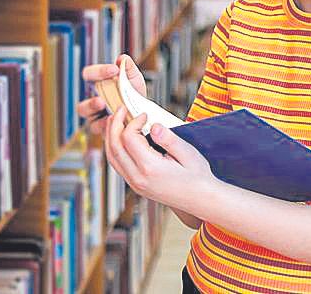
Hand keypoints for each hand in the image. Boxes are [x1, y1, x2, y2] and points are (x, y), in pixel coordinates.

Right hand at [76, 54, 146, 134]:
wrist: (143, 113)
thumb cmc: (134, 94)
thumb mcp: (134, 80)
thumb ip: (128, 69)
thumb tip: (123, 58)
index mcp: (98, 84)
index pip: (89, 74)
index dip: (99, 71)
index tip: (115, 69)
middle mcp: (92, 99)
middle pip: (81, 95)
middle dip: (90, 96)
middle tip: (102, 98)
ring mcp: (94, 114)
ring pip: (84, 112)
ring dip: (93, 109)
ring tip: (104, 106)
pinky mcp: (100, 127)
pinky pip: (96, 126)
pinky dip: (104, 124)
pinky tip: (114, 120)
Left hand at [103, 106, 220, 212]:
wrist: (200, 200)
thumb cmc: (198, 177)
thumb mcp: (188, 154)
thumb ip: (169, 139)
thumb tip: (154, 126)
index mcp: (150, 168)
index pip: (129, 139)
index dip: (133, 121)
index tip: (144, 114)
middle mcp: (138, 178)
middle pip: (114, 147)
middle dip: (114, 125)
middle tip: (120, 109)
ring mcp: (135, 184)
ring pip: (112, 158)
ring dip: (111, 137)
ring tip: (116, 120)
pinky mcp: (136, 186)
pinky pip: (118, 165)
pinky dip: (115, 149)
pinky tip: (121, 138)